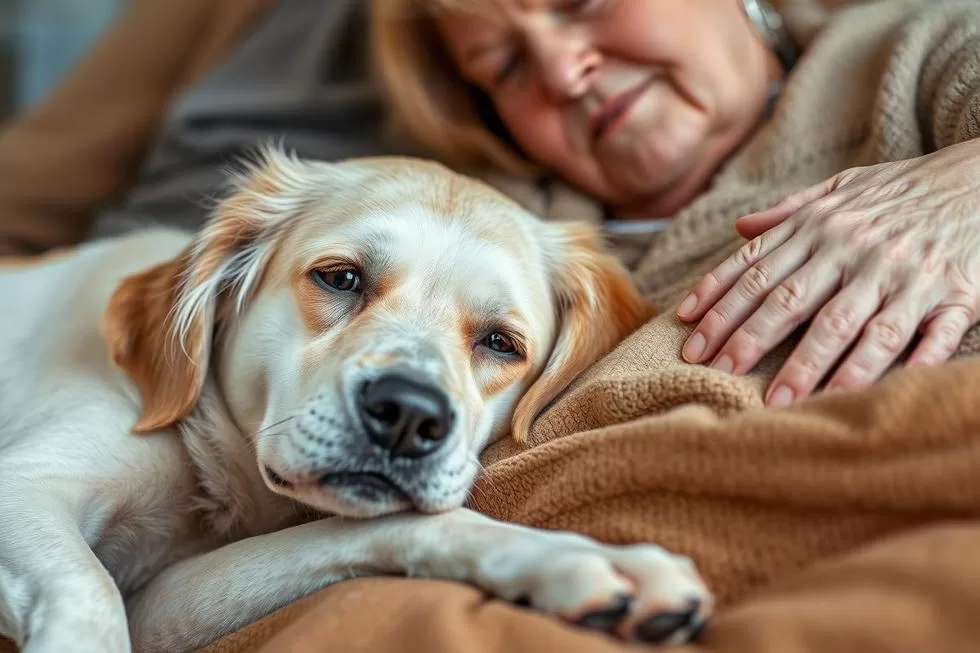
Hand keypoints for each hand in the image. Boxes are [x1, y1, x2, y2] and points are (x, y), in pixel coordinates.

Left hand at [676, 140, 979, 405]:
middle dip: (748, 339)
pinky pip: (919, 338)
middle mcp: (856, 249)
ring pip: (847, 325)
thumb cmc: (907, 189)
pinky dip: (889, 368)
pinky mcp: (954, 294)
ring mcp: (904, 274)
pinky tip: (859, 396)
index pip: (758, 268)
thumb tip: (739, 227)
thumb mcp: (844, 187)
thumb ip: (790, 211)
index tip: (689, 334)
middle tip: (716, 373)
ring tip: (777, 400)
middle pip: (791, 300)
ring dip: (808, 366)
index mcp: (824, 225)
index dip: (719, 301)